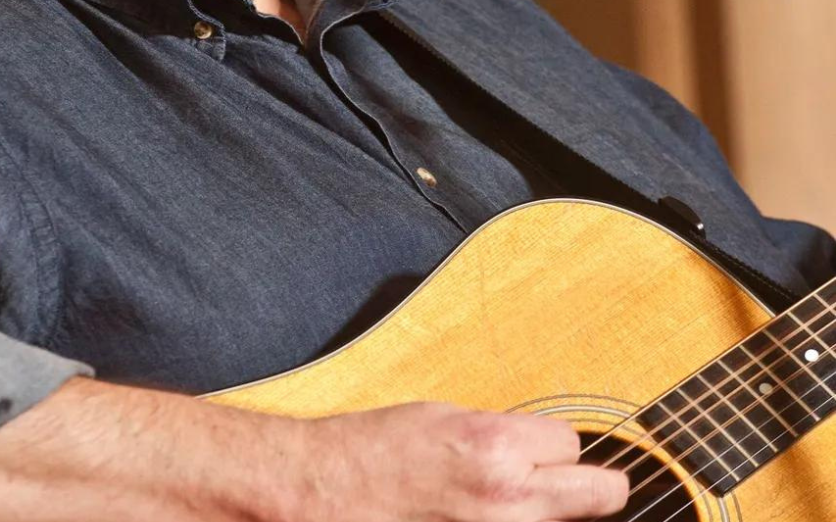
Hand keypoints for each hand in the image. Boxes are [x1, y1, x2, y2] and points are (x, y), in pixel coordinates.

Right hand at [293, 402, 628, 520]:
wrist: (330, 492)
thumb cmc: (377, 448)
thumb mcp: (444, 418)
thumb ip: (501, 435)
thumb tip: (543, 450)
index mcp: (494, 445)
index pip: (571, 443)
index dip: (553, 445)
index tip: (543, 449)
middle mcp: (507, 497)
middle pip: (600, 494)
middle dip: (595, 486)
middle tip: (595, 486)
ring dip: (551, 512)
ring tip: (514, 501)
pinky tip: (488, 516)